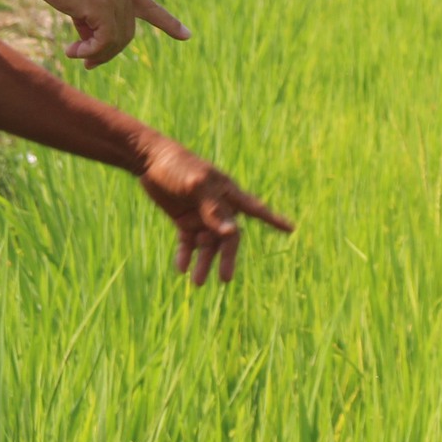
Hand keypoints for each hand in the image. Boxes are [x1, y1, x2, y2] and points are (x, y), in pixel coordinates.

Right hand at [28, 0, 190, 67]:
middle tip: (87, 63)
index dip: (169, 24)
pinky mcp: (103, 8)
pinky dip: (89, 52)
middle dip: (107, 53)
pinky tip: (72, 51)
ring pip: (115, 41)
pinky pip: (103, 41)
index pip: (150, 7)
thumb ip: (90, 18)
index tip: (187, 35)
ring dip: (95, 54)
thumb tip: (90, 44)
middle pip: (125, 34)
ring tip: (74, 54)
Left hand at [136, 138, 293, 286]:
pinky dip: (186, 256)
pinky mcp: (184, 221)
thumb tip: (230, 234)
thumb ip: (213, 209)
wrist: (149, 160)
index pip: (256, 209)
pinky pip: (188, 243)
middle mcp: (218, 207)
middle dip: (227, 258)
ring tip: (197, 282)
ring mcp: (201, 216)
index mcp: (228, 194)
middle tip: (224, 279)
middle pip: (228, 237)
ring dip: (204, 262)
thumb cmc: (178, 166)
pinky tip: (181, 268)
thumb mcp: (196, 185)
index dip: (274, 220)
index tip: (291, 229)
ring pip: (208, 245)